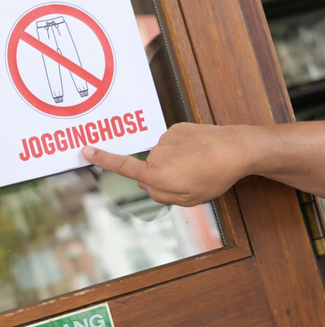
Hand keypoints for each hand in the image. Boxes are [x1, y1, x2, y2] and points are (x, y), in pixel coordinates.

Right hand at [82, 122, 252, 205]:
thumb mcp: (188, 199)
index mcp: (158, 175)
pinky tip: (200, 152)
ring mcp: (167, 139)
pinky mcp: (178, 128)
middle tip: (192, 178)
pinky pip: (174, 143)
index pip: (124, 168)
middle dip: (164, 177)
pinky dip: (184, 149)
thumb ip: (161, 195)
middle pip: (150, 171)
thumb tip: (147, 184)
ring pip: (163, 157)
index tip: (85, 150)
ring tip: (200, 163)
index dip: (103, 160)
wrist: (237, 149)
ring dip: (177, 161)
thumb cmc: (215, 176)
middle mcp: (158, 154)